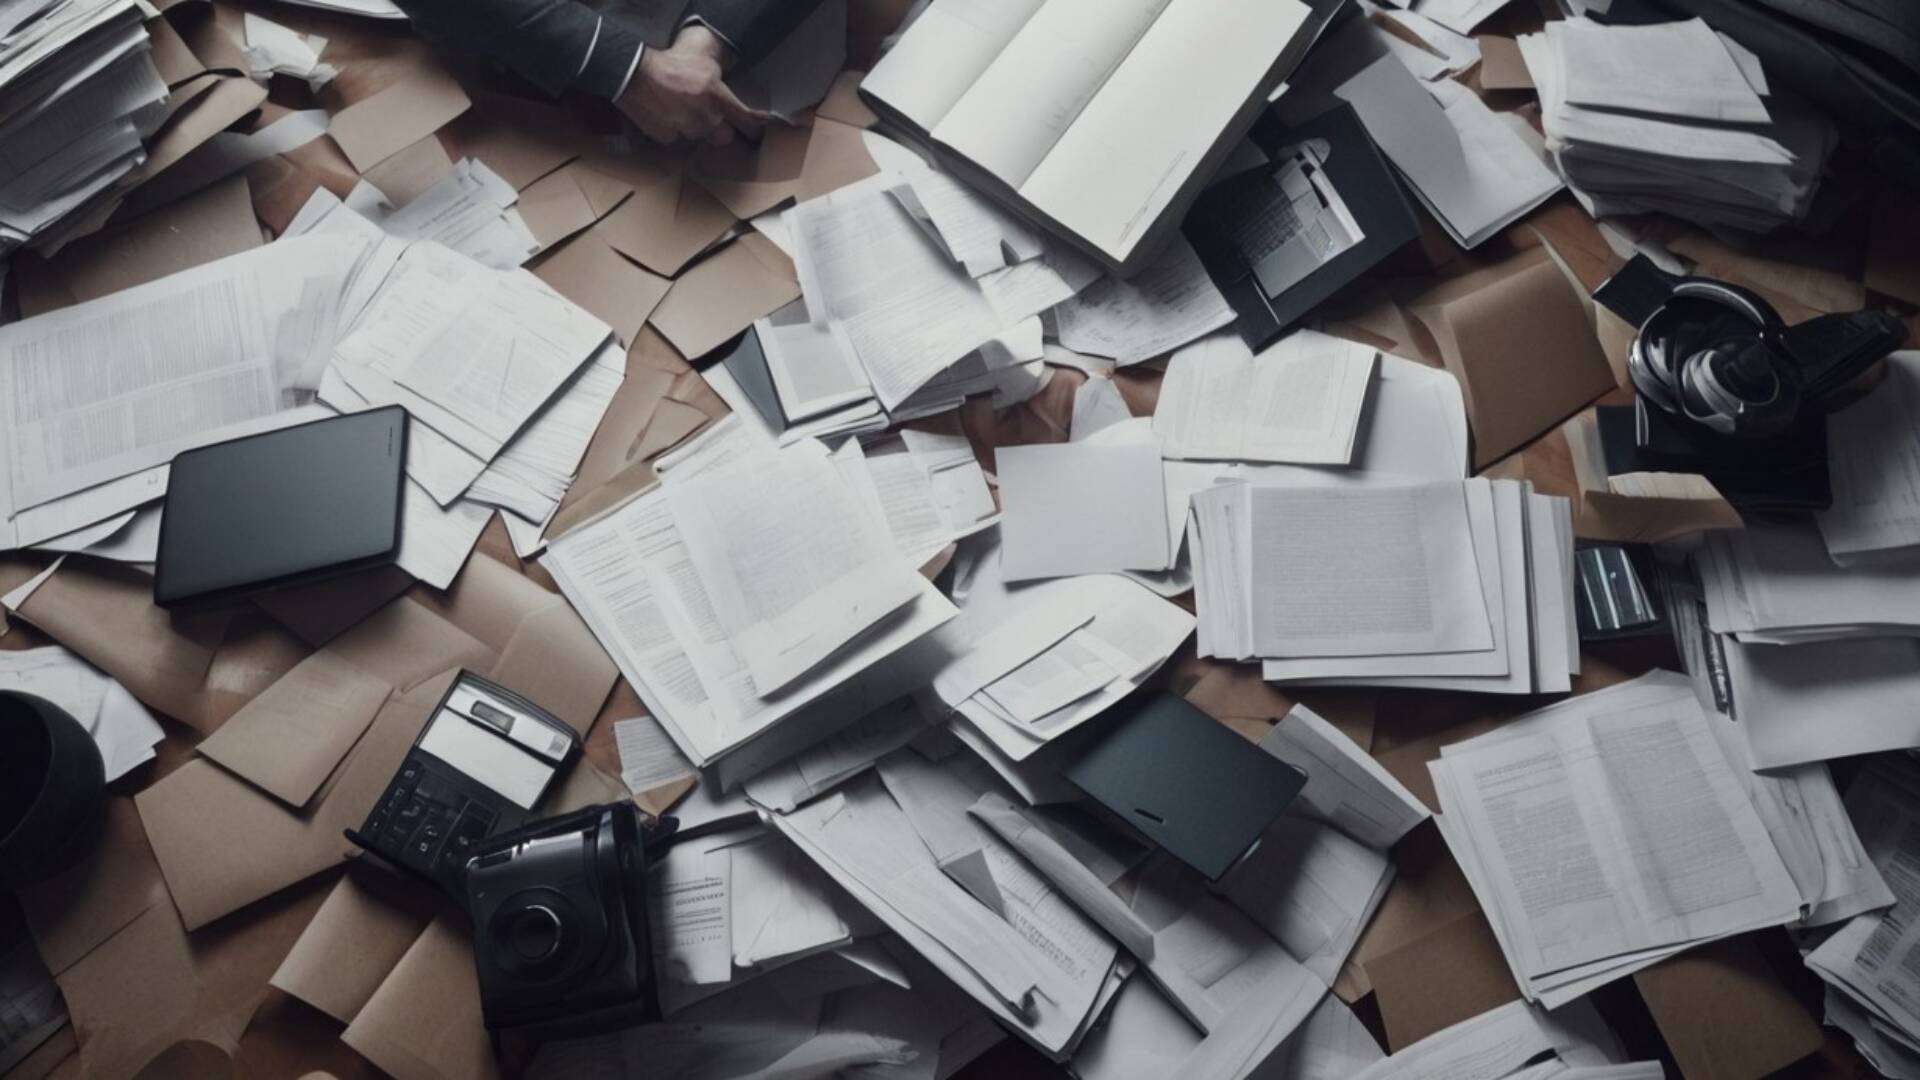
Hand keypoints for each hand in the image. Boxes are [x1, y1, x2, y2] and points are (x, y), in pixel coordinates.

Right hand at [617, 24, 770, 146]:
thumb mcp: (701, 57)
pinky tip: (665, 114)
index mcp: (716, 95)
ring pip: (699, 137)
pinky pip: (677, 140)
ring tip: (681, 108)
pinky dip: (674, 130)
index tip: (764, 125)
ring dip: (695, 128)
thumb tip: (733, 72)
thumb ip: (719, 71)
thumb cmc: (669, 62)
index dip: (757, 124)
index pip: (745, 117)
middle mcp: (705, 117)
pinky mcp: (667, 138)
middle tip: (708, 115)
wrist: (633, 74)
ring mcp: (685, 130)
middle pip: (723, 135)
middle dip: (719, 128)